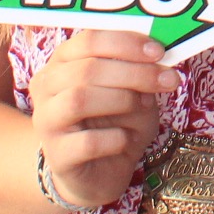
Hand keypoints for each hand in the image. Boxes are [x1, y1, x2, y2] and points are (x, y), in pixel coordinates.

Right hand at [25, 27, 180, 209]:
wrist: (99, 173)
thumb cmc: (115, 122)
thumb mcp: (133, 90)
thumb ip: (139, 71)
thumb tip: (159, 58)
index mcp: (63, 61)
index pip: (89, 40)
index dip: (126, 43)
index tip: (158, 52)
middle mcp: (47, 87)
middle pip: (86, 69)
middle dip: (134, 72)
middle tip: (167, 79)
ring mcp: (47, 122)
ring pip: (79, 99)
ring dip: (122, 100)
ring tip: (144, 107)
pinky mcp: (57, 156)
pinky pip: (88, 142)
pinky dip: (115, 138)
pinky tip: (126, 139)